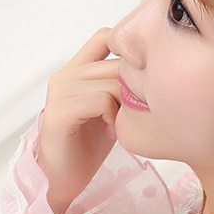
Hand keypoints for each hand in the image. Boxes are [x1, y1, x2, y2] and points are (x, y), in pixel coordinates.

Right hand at [37, 28, 120, 213]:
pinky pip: (101, 100)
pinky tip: (109, 130)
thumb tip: (154, 66)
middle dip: (131, 89)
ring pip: (112, 82)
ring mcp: (60, 91)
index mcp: (76, 69)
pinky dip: (112, 116)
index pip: (104, 37)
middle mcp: (65, 74)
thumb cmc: (91, 142)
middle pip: (117, 64)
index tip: (137, 83)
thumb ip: (120, 82)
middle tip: (130, 113)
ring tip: (118, 123)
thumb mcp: (111, 104)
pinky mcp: (60, 111)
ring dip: (123, 105)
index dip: (127, 54)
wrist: (66, 177)